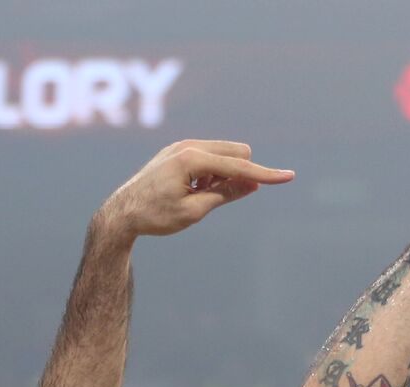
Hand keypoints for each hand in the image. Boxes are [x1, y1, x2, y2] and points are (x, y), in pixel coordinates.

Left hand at [97, 140, 293, 239]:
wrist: (120, 214)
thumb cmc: (155, 216)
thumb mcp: (194, 212)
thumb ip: (225, 195)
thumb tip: (253, 184)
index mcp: (192, 159)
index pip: (239, 168)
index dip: (265, 175)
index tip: (289, 177)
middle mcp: (187, 146)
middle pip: (237, 153)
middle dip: (239, 175)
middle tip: (213, 198)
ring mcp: (181, 146)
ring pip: (225, 154)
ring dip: (224, 175)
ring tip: (197, 196)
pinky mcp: (177, 151)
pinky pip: (210, 156)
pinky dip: (211, 173)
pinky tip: (191, 190)